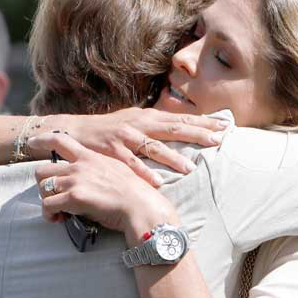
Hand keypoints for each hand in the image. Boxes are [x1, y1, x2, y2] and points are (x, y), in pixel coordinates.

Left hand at [30, 132, 176, 242]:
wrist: (141, 206)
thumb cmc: (134, 193)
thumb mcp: (117, 170)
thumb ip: (99, 169)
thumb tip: (91, 179)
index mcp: (90, 156)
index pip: (60, 140)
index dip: (42, 140)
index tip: (32, 143)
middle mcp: (79, 165)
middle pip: (42, 170)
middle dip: (44, 186)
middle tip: (54, 198)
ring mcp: (75, 180)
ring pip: (42, 188)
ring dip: (47, 202)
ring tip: (58, 212)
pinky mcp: (74, 197)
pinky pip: (48, 205)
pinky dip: (49, 214)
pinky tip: (59, 219)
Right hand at [51, 108, 227, 186]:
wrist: (72, 132)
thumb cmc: (106, 130)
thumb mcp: (133, 122)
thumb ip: (154, 127)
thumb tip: (180, 130)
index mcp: (146, 116)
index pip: (180, 118)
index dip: (203, 122)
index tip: (224, 126)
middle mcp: (138, 123)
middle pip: (173, 128)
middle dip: (197, 134)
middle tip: (218, 141)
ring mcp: (125, 137)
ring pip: (153, 147)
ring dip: (173, 158)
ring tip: (191, 169)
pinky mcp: (111, 151)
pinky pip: (131, 164)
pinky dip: (144, 173)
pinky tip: (157, 181)